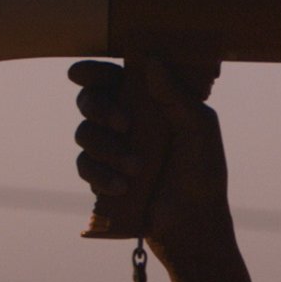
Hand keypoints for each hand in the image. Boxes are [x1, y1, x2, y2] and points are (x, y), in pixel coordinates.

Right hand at [69, 58, 229, 253]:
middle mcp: (125, 120)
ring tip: (137, 168)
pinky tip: (123, 186)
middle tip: (124, 124)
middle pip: (90, 100)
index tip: (78, 74)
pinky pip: (84, 166)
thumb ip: (176, 95)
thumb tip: (151, 61)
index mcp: (147, 100)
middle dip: (99, 108)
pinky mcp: (101, 176)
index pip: (113, 76)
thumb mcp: (199, 128)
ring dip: (108, 149)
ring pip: (84, 133)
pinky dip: (101, 174)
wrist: (192, 220)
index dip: (92, 72)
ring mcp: (111, 148)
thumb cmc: (202, 170)